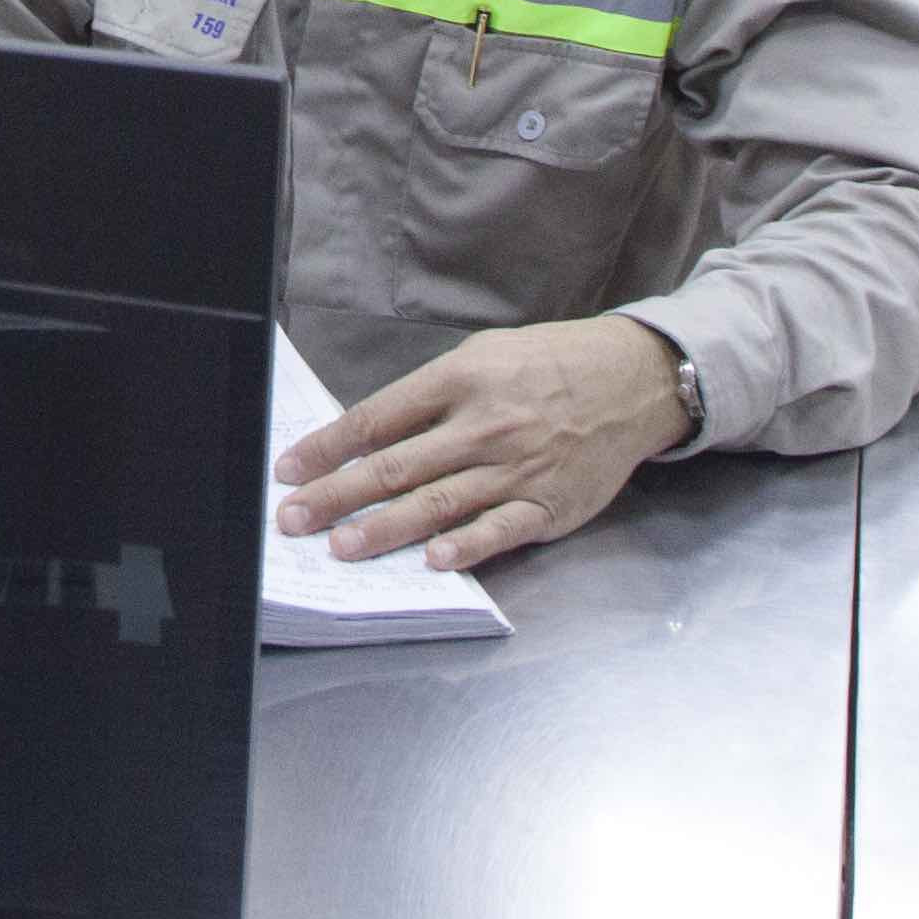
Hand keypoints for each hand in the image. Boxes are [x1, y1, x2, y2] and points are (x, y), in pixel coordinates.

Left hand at [277, 316, 690, 574]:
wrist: (630, 380)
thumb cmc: (547, 365)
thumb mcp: (483, 357)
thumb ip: (431, 396)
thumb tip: (370, 435)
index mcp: (459, 379)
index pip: (377, 418)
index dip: (327, 446)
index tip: (288, 469)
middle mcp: (483, 425)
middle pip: (396, 466)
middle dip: (337, 494)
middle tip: (293, 518)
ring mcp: (516, 469)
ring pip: (437, 503)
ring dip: (384, 528)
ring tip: (341, 547)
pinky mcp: (549, 506)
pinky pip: (499, 530)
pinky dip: (465, 547)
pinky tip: (432, 561)